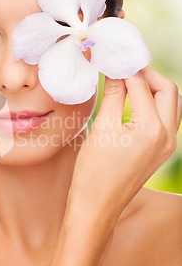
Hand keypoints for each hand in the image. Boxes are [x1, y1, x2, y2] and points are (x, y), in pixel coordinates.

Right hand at [68, 67, 181, 222]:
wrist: (97, 206)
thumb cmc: (93, 172)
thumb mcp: (101, 128)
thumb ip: (112, 95)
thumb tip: (114, 71)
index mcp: (152, 129)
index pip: (142, 86)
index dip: (126, 69)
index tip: (112, 59)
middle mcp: (167, 136)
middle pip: (168, 90)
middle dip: (148, 75)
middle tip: (125, 68)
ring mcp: (168, 145)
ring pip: (171, 104)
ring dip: (154, 88)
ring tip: (129, 82)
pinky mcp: (162, 151)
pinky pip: (167, 118)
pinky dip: (154, 104)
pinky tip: (134, 101)